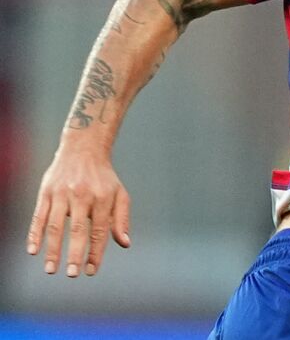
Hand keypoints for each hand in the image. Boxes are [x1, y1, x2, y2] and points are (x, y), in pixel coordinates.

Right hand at [27, 146, 131, 276]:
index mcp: (102, 198)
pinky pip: (38, 215)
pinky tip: (32, 251)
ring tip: (51, 270)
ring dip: (52, 249)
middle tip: (71, 275)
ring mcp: (62, 193)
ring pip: (55, 226)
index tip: (90, 271)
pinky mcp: (46, 191)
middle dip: (74, 254)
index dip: (95, 252)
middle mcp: (82, 196)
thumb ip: (121, 219)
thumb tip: (125, 243)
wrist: (83, 147)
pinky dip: (34, 234)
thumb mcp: (119, 193)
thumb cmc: (103, 177)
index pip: (99, 231)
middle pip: (77, 230)